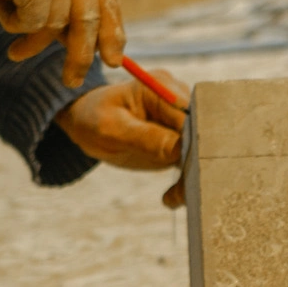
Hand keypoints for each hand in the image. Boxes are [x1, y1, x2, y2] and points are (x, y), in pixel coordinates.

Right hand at [0, 0, 122, 86]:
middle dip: (79, 56)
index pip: (107, 0)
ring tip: (5, 21)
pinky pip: (30, 22)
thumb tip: (81, 48)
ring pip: (54, 25)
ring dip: (27, 35)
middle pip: (88, 20)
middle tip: (70, 81)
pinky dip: (11, 22)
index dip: (112, 32)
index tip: (112, 60)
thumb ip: (61, 7)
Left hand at [60, 71, 187, 206]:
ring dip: (190, 176)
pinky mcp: (181, 136)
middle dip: (194, 164)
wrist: (86, 123)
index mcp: (161, 87)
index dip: (193, 143)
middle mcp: (177, 98)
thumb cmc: (93, 120)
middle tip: (179, 194)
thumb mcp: (111, 129)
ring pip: (199, 148)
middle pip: (201, 132)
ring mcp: (180, 117)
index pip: (190, 116)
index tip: (187, 170)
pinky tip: (171, 197)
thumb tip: (178, 149)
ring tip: (173, 199)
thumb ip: (144, 137)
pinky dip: (184, 178)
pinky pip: (190, 157)